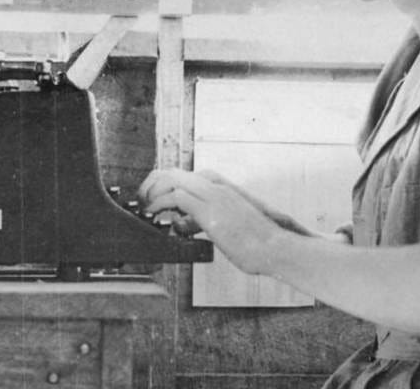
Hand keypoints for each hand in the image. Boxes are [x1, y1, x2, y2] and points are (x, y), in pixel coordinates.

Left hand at [138, 168, 283, 274]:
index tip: (151, 198)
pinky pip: (176, 197)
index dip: (161, 184)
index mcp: (219, 186)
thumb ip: (202, 219)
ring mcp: (213, 195)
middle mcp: (215, 185)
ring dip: (152, 192)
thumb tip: (183, 223)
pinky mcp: (210, 211)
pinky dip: (159, 203)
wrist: (277, 246)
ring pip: (171, 179)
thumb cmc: (255, 241)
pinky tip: (153, 214)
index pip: (182, 174)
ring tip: (144, 207)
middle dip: (151, 184)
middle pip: (172, 172)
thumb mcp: (224, 224)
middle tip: (142, 201)